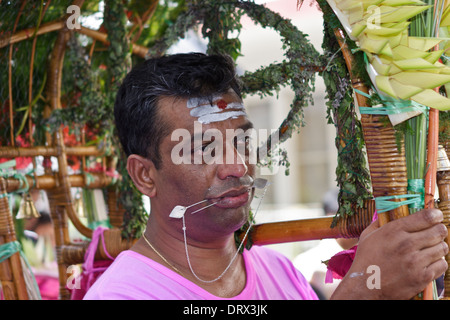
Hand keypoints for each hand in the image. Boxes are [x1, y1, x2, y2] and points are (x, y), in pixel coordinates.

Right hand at [332, 209, 447, 299]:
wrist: (365, 287)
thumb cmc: (365, 260)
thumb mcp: (368, 235)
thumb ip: (380, 222)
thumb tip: (389, 211)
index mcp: (394, 231)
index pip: (427, 217)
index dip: (435, 215)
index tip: (436, 216)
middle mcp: (407, 244)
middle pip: (439, 231)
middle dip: (438, 230)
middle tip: (434, 233)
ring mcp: (416, 261)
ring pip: (443, 247)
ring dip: (438, 247)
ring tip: (429, 249)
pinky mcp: (422, 277)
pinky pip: (442, 264)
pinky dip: (437, 263)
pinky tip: (428, 262)